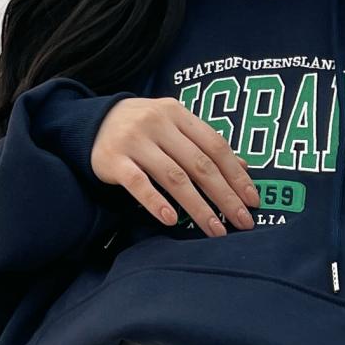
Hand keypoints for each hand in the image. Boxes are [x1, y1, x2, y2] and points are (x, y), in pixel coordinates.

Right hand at [91, 97, 259, 238]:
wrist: (92, 124)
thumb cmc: (142, 130)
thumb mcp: (175, 127)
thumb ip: (204, 144)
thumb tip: (243, 167)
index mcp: (178, 114)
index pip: (215, 146)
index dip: (236, 174)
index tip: (253, 200)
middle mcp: (159, 123)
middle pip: (199, 164)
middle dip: (225, 195)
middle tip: (242, 222)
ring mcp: (135, 141)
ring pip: (174, 177)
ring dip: (198, 207)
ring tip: (216, 230)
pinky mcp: (114, 161)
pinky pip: (139, 184)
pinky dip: (157, 202)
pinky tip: (172, 221)